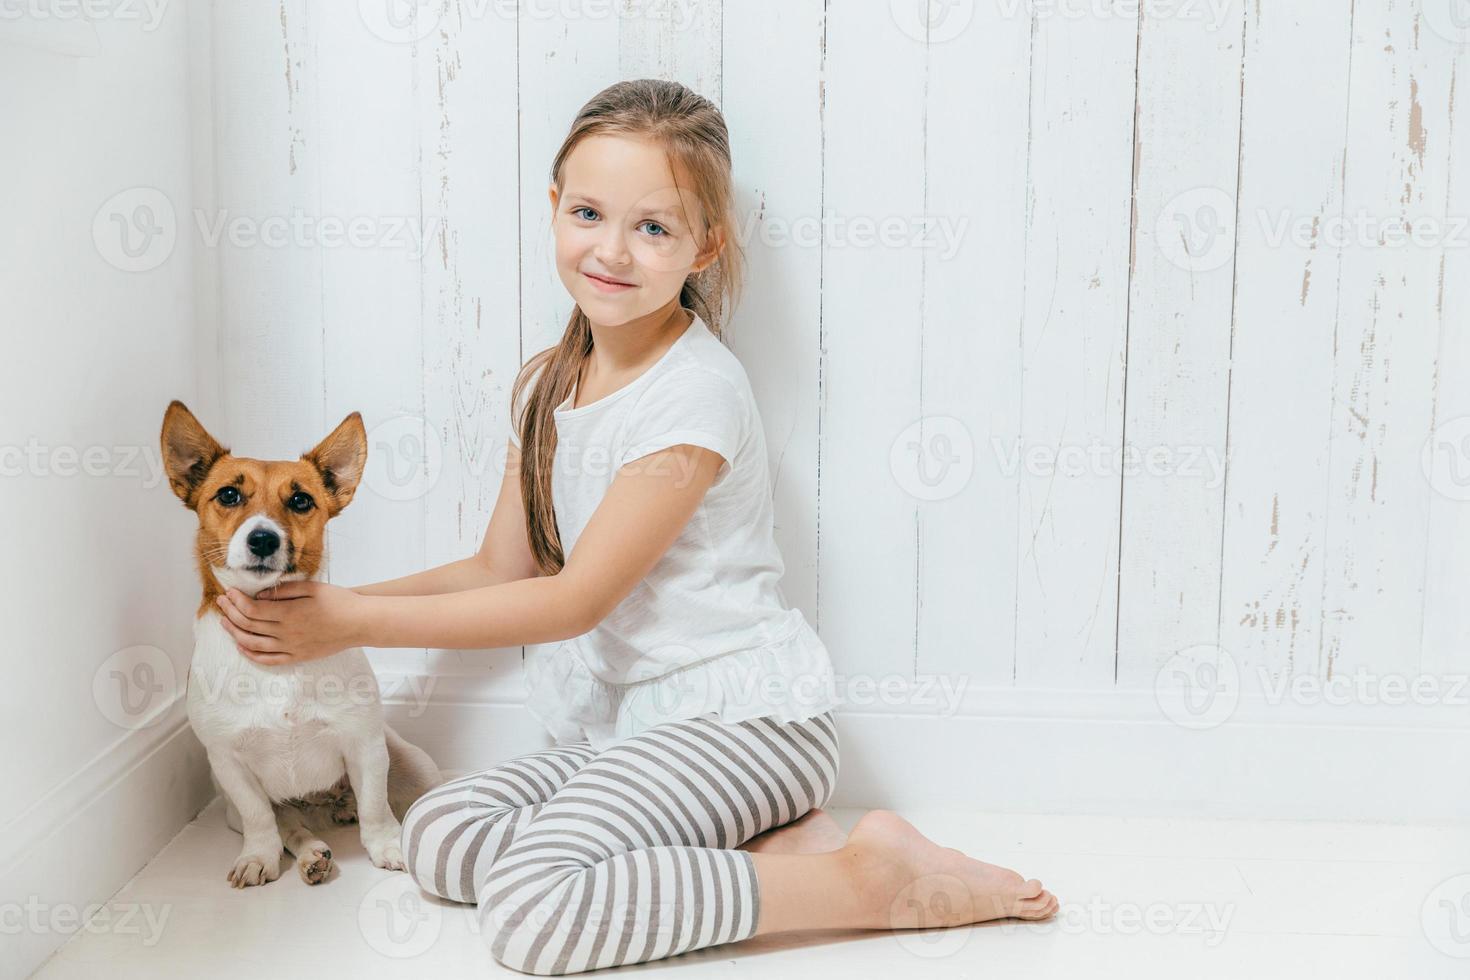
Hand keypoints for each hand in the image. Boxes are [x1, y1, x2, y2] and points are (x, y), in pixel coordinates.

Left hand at [215, 580, 367, 665]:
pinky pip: (268, 659)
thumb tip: (260, 595)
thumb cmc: (339, 601)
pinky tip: (242, 646)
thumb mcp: (311, 587)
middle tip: (222, 602)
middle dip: (230, 612)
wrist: (360, 623)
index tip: (229, 592)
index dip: (236, 600)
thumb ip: (284, 590)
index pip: (252, 608)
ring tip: (224, 622)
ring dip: (235, 633)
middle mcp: (286, 633)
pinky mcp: (297, 657)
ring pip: (253, 643)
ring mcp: (290, 648)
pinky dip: (251, 654)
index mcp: (289, 613)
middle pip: (248, 625)